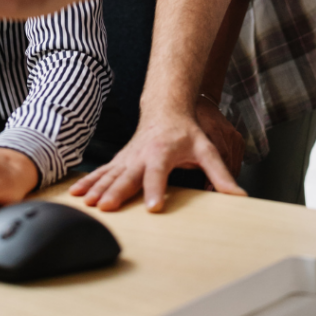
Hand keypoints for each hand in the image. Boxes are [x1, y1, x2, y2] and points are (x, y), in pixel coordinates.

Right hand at [69, 110, 245, 212]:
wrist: (165, 107)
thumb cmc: (185, 130)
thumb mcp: (206, 150)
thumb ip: (220, 175)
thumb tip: (238, 196)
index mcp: (162, 153)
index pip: (158, 174)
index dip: (155, 190)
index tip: (152, 207)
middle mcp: (140, 155)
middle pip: (127, 176)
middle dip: (116, 192)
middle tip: (107, 208)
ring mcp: (127, 157)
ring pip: (109, 175)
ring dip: (97, 188)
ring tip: (87, 204)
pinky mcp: (120, 160)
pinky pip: (101, 172)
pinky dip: (88, 182)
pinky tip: (77, 194)